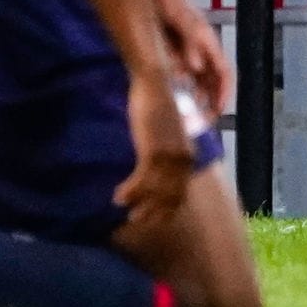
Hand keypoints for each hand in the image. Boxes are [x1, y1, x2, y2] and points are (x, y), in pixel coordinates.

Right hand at [116, 77, 195, 232]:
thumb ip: (169, 151)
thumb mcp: (170, 134)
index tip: (153, 219)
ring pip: (154, 193)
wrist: (156, 85)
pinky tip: (118, 196)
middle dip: (152, 212)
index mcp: (189, 156)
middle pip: (169, 197)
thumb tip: (158, 168)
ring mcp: (169, 157)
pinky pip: (141, 181)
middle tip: (136, 220)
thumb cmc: (161, 106)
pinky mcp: (154, 151)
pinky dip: (130, 191)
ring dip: (137, 204)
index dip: (166, 209)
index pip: (180, 192)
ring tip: (123, 209)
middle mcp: (183, 160)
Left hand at [161, 0, 232, 119]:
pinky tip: (176, 98)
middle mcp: (203, 47)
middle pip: (214, 80)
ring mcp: (191, 48)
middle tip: (205, 122)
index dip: (225, 93)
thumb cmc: (168, 1)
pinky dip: (185, 88)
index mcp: (207, 41)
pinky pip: (187, 74)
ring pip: (201, 79)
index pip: (225, 73)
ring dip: (200, 97)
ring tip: (192, 116)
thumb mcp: (180, 21)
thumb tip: (195, 67)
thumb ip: (189, 43)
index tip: (220, 111)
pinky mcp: (178, 48)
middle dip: (213, 101)